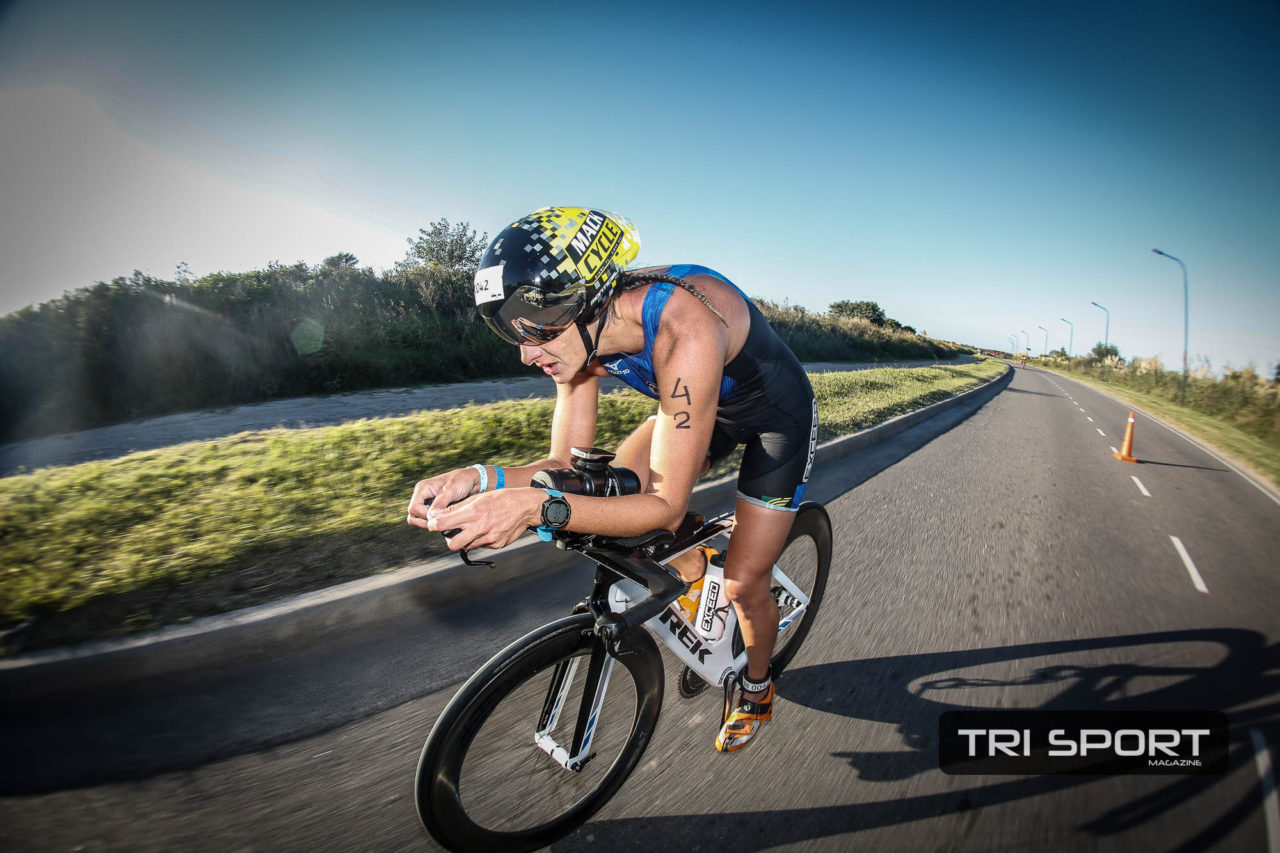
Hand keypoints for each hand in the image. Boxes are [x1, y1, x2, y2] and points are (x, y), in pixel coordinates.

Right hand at [406, 467, 479, 530]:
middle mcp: (423, 496)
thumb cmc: (462, 480)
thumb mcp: (451, 489)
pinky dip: (436, 523)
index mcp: (423, 488)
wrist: (474, 481)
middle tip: (441, 523)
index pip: (413, 508)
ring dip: (430, 524)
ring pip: (420, 520)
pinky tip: (447, 522)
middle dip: (425, 522)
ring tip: (445, 523)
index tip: (438, 516)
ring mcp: (428, 504)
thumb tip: (431, 516)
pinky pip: (430, 521)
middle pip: (414, 516)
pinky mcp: (436, 510)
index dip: (424, 515)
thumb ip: (440, 502)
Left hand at [421, 488, 543, 552]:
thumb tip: (438, 514)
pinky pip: (481, 546)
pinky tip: (488, 530)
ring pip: (467, 546)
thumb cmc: (501, 499)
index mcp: (473, 512)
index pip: (443, 524)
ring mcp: (489, 538)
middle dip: (449, 539)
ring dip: (465, 540)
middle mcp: (480, 527)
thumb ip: (458, 507)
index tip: (432, 524)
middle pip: (452, 544)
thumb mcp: (478, 498)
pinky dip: (480, 540)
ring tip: (472, 529)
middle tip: (451, 532)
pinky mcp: (496, 544)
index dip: (433, 525)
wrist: (526, 506)